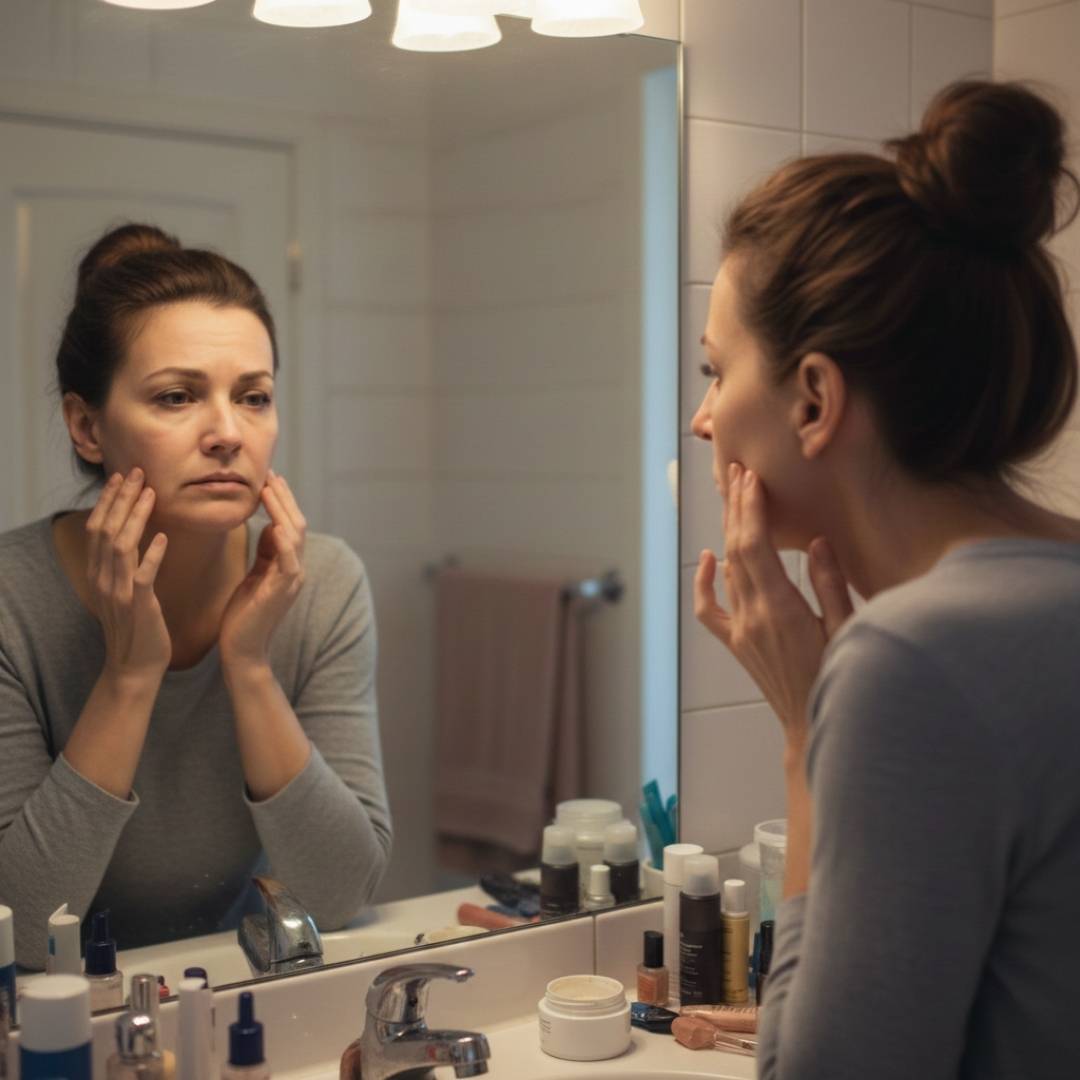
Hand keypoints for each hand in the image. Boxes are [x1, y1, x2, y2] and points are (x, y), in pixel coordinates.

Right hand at [86, 468, 170, 679]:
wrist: (135, 668)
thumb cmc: (138, 627)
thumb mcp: (126, 591)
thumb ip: (126, 565)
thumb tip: (136, 536)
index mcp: (99, 574)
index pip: (98, 528)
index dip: (108, 500)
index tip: (122, 477)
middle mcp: (103, 579)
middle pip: (106, 529)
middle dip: (121, 498)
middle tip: (137, 472)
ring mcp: (119, 592)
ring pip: (122, 545)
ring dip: (136, 516)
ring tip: (151, 493)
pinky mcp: (139, 605)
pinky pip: (143, 574)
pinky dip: (152, 553)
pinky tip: (164, 537)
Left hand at [219, 470, 305, 669]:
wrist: (242, 650)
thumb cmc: (244, 615)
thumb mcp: (255, 576)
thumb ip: (265, 553)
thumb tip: (270, 526)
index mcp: (288, 565)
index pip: (290, 524)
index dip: (282, 501)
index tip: (269, 479)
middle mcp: (295, 570)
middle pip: (296, 524)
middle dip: (284, 498)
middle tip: (270, 475)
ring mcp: (291, 582)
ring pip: (295, 538)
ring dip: (283, 511)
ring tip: (270, 490)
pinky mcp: (281, 593)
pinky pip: (289, 563)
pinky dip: (284, 543)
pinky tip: (274, 524)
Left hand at [693, 462, 852, 748]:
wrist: (812, 727)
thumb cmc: (837, 680)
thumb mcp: (847, 631)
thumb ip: (830, 586)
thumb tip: (816, 543)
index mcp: (780, 609)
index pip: (756, 547)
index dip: (751, 509)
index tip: (751, 479)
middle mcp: (752, 616)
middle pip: (736, 549)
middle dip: (736, 507)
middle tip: (738, 472)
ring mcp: (740, 630)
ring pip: (726, 571)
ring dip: (728, 532)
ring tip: (733, 497)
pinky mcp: (736, 642)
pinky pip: (709, 608)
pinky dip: (704, 581)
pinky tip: (708, 560)